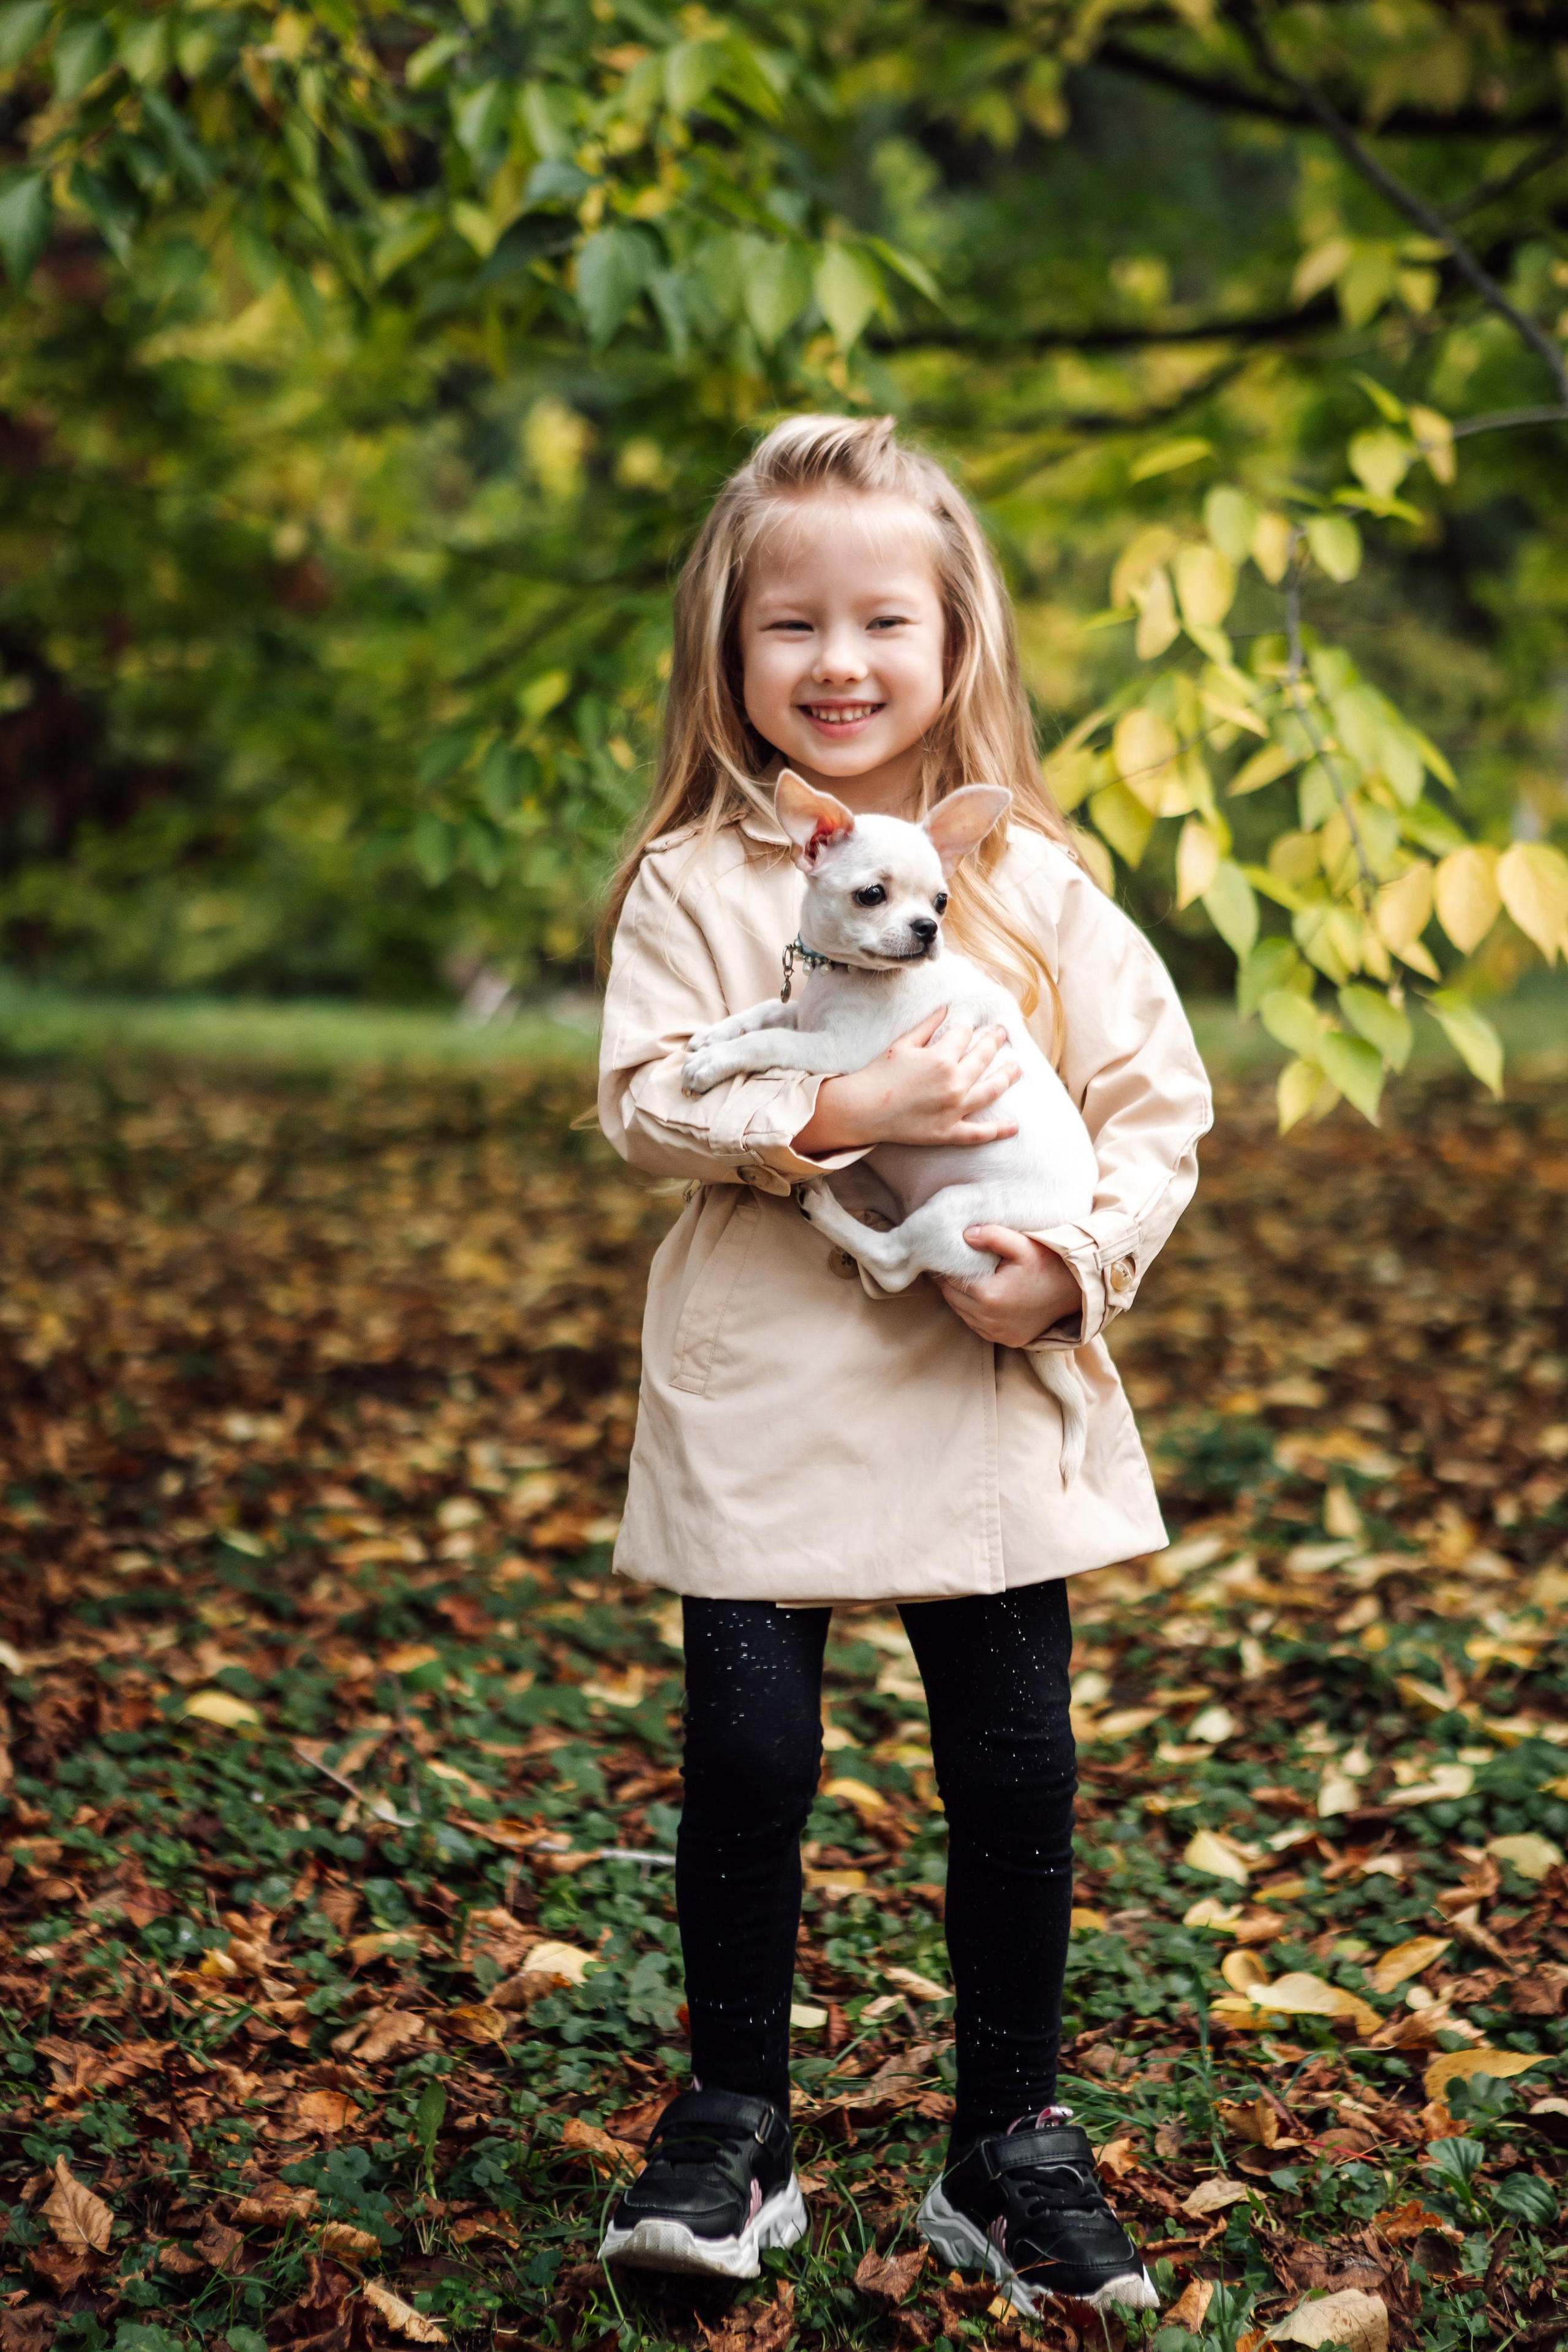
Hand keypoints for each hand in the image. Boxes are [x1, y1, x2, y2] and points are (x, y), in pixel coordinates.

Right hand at [792, 1009, 1019, 1155]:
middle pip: (983, 1057)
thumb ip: (928, 1025)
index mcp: (942, 1058)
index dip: (967, 1026)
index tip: (970, 1023)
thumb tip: (946, 1009)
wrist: (862, 1110)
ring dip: (1007, 1077)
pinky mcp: (949, 1132)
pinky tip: (1014, 1126)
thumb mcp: (903, 1044)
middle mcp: (953, 1083)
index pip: (964, 1035)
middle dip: (994, 1041)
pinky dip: (998, 1130)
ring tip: (1017, 1068)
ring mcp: (954, 1109)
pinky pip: (979, 1133)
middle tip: (1003, 1033)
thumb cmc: (879, 1074)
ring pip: (990, 1090)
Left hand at [935, 1227, 1082, 1348]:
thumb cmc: (1048, 1265)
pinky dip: (973, 1313)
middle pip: (952, 1298)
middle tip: (950, 1266)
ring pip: (962, 1314)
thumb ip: (993, 1236)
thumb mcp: (1023, 1245)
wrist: (1075, 1292)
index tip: (943, 1256)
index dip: (944, 1267)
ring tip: (965, 1279)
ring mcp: (997, 1333)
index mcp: (989, 1295)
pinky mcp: (1005, 1340)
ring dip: (960, 1298)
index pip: (950, 1280)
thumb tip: (965, 1234)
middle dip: (950, 1282)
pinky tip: (980, 1297)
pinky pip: (977, 1326)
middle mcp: (989, 1319)